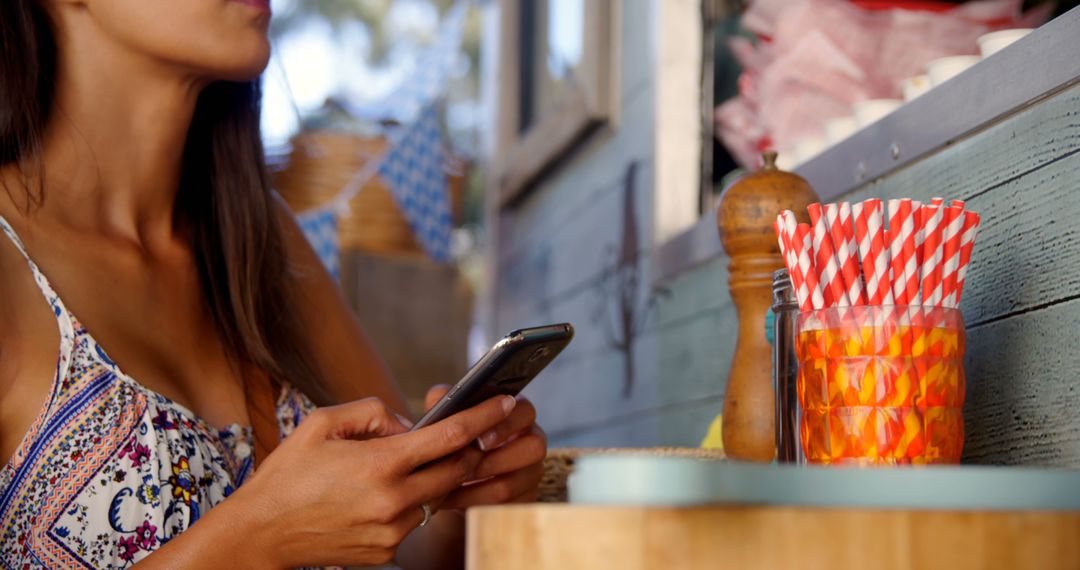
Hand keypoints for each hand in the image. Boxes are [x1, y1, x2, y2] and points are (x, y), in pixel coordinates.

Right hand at [228, 395, 516, 567]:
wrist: (261, 533)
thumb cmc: (288, 474)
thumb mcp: (323, 423)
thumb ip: (374, 413)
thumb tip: (409, 424)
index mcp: (380, 464)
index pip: (450, 437)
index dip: (484, 417)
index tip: (507, 402)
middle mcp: (393, 500)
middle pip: (457, 470)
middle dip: (472, 449)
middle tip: (474, 431)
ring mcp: (392, 531)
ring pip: (437, 497)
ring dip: (438, 477)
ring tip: (415, 462)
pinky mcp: (386, 553)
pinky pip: (415, 520)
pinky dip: (413, 501)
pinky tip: (388, 492)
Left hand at [420, 386, 547, 508]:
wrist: (446, 479)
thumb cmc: (451, 441)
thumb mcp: (444, 419)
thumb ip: (443, 403)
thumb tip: (440, 396)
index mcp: (517, 414)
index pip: (525, 411)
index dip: (504, 424)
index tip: (478, 437)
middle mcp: (531, 440)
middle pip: (535, 446)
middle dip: (499, 456)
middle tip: (469, 461)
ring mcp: (531, 472)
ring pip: (518, 479)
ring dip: (481, 483)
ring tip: (452, 481)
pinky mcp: (522, 500)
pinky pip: (505, 504)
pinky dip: (475, 501)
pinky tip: (452, 497)